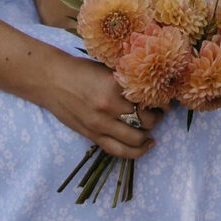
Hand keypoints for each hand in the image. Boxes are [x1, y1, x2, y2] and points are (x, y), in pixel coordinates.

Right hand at [33, 50, 161, 157]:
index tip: (168, 101)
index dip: (162, 101)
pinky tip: (146, 146)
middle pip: (144, 120)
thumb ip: (126, 80)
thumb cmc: (81, 70)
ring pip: (134, 138)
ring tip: (152, 128)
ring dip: (148, 135)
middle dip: (157, 118)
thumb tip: (153, 88)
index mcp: (114, 85)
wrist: (52, 80)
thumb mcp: (107, 69)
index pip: (147, 98)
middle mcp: (109, 107)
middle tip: (161, 113)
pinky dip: (136, 152)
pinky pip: (118, 150)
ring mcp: (100, 124)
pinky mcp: (93, 136)